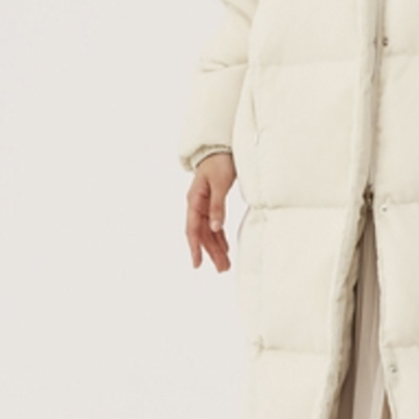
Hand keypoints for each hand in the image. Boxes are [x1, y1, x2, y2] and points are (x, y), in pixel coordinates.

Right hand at [186, 153, 236, 272]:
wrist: (219, 149)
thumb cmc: (218, 163)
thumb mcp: (219, 184)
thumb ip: (217, 206)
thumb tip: (216, 228)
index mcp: (194, 201)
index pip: (193, 229)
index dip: (195, 247)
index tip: (197, 264)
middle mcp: (196, 205)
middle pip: (202, 234)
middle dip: (211, 252)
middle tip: (222, 269)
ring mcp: (203, 205)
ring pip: (209, 232)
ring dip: (216, 247)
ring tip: (225, 264)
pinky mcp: (212, 204)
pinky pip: (214, 225)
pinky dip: (219, 237)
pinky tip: (225, 248)